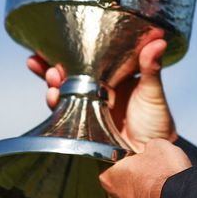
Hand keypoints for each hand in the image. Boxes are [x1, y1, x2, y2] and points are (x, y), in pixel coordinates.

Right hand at [25, 30, 175, 152]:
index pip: (90, 60)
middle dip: (51, 65)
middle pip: (71, 74)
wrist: (150, 159)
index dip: (73, 50)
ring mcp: (88, 109)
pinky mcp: (81, 127)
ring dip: (53, 82)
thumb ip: (151, 68)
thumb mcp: (154, 93)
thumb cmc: (158, 125)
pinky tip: (51, 95)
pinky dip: (55, 103)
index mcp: (114, 79)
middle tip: (37, 56)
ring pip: (64, 91)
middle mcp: (98, 91)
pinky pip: (64, 112)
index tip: (57, 38)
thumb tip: (160, 40)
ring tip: (51, 75)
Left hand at [99, 138, 191, 197]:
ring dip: (145, 192)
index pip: (110, 164)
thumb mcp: (157, 146)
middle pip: (122, 182)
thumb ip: (148, 147)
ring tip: (161, 184)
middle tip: (152, 168)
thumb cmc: (164, 174)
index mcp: (109, 177)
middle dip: (135, 176)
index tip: (137, 156)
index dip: (125, 157)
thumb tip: (151, 150)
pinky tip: (165, 197)